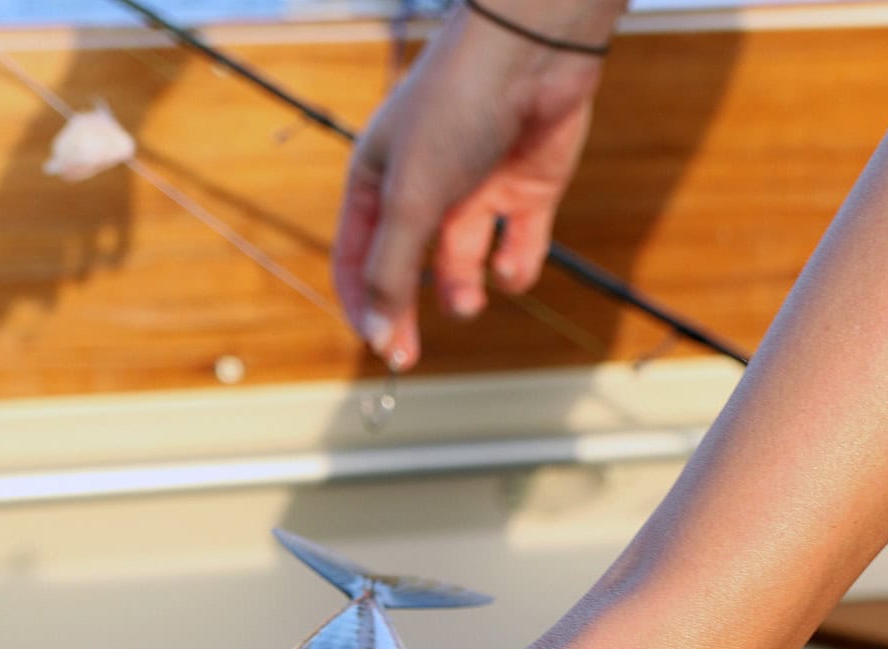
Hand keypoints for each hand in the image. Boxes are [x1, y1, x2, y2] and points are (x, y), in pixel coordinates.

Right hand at [335, 4, 609, 370]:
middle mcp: (422, 189)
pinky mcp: (523, 191)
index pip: (356, 260)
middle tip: (412, 355)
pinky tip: (512, 265)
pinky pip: (515, 247)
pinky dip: (515, 266)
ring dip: (464, 291)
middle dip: (410, 312)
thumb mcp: (410, 200)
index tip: (381, 350)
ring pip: (463, 265)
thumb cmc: (455, 109)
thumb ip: (392, 273)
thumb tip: (377, 336)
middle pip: (407, 270)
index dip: (364, 307)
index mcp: (378, 182)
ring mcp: (474, 190)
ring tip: (471, 298)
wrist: (530, 53)